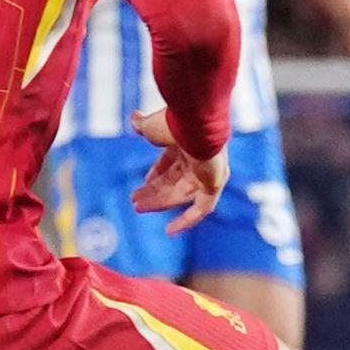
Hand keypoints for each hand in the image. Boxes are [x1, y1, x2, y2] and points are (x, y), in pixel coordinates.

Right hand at [130, 109, 230, 234]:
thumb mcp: (152, 126)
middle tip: (135, 202)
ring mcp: (207, 174)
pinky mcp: (214, 185)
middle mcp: (197, 160)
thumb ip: (143, 125)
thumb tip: (135, 118)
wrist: (195, 122)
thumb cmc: (174, 122)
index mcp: (185, 145)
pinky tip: (170, 231)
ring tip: (138, 208)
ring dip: (160, 203)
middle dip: (153, 192)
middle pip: (173, 181)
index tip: (142, 184)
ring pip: (181, 195)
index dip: (155, 174)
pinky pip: (202, 209)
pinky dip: (187, 220)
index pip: (170, 163)